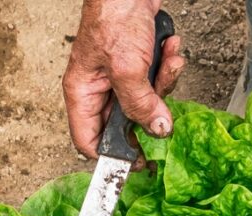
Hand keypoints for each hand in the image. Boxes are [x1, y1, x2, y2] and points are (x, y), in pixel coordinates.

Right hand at [63, 0, 185, 159]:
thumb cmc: (114, 17)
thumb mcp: (127, 69)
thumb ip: (141, 104)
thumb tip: (157, 130)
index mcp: (82, 94)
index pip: (88, 141)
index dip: (112, 156)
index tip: (138, 163)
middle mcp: (99, 89)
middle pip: (125, 125)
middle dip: (148, 115)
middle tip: (163, 114)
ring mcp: (120, 77)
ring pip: (146, 103)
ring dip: (163, 85)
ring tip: (166, 62)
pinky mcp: (139, 65)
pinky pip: (157, 81)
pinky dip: (168, 66)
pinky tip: (169, 48)